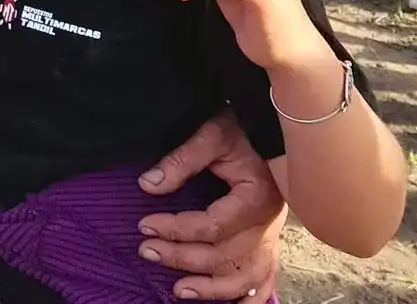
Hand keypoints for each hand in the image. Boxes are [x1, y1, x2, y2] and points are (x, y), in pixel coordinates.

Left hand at [137, 111, 286, 300]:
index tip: (145, 225)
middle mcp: (267, 226)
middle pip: (223, 256)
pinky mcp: (270, 244)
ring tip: (177, 290)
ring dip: (211, 288)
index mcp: (255, 199)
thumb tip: (148, 185)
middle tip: (146, 250)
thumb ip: (181, 160)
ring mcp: (271, 238)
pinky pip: (264, 281)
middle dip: (181, 257)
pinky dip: (247, 299)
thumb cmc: (241, 130)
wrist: (272, 130)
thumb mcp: (211, 135)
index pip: (211, 226)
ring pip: (244, 278)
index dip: (175, 229)